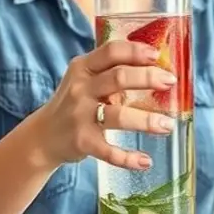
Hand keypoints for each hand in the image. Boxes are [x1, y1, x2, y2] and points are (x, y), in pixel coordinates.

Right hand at [38, 40, 177, 170]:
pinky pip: (108, 151)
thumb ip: (110, 71)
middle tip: (170, 82)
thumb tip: (156, 66)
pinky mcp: (82, 142)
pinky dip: (128, 158)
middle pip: (118, 78)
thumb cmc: (74, 103)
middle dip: (147, 78)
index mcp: (83, 68)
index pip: (111, 52)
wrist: (43, 136)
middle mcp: (80, 89)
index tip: (156, 55)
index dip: (135, 51)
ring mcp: (80, 116)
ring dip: (145, 121)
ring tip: (168, 125)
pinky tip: (145, 161)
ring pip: (118, 115)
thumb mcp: (84, 79)